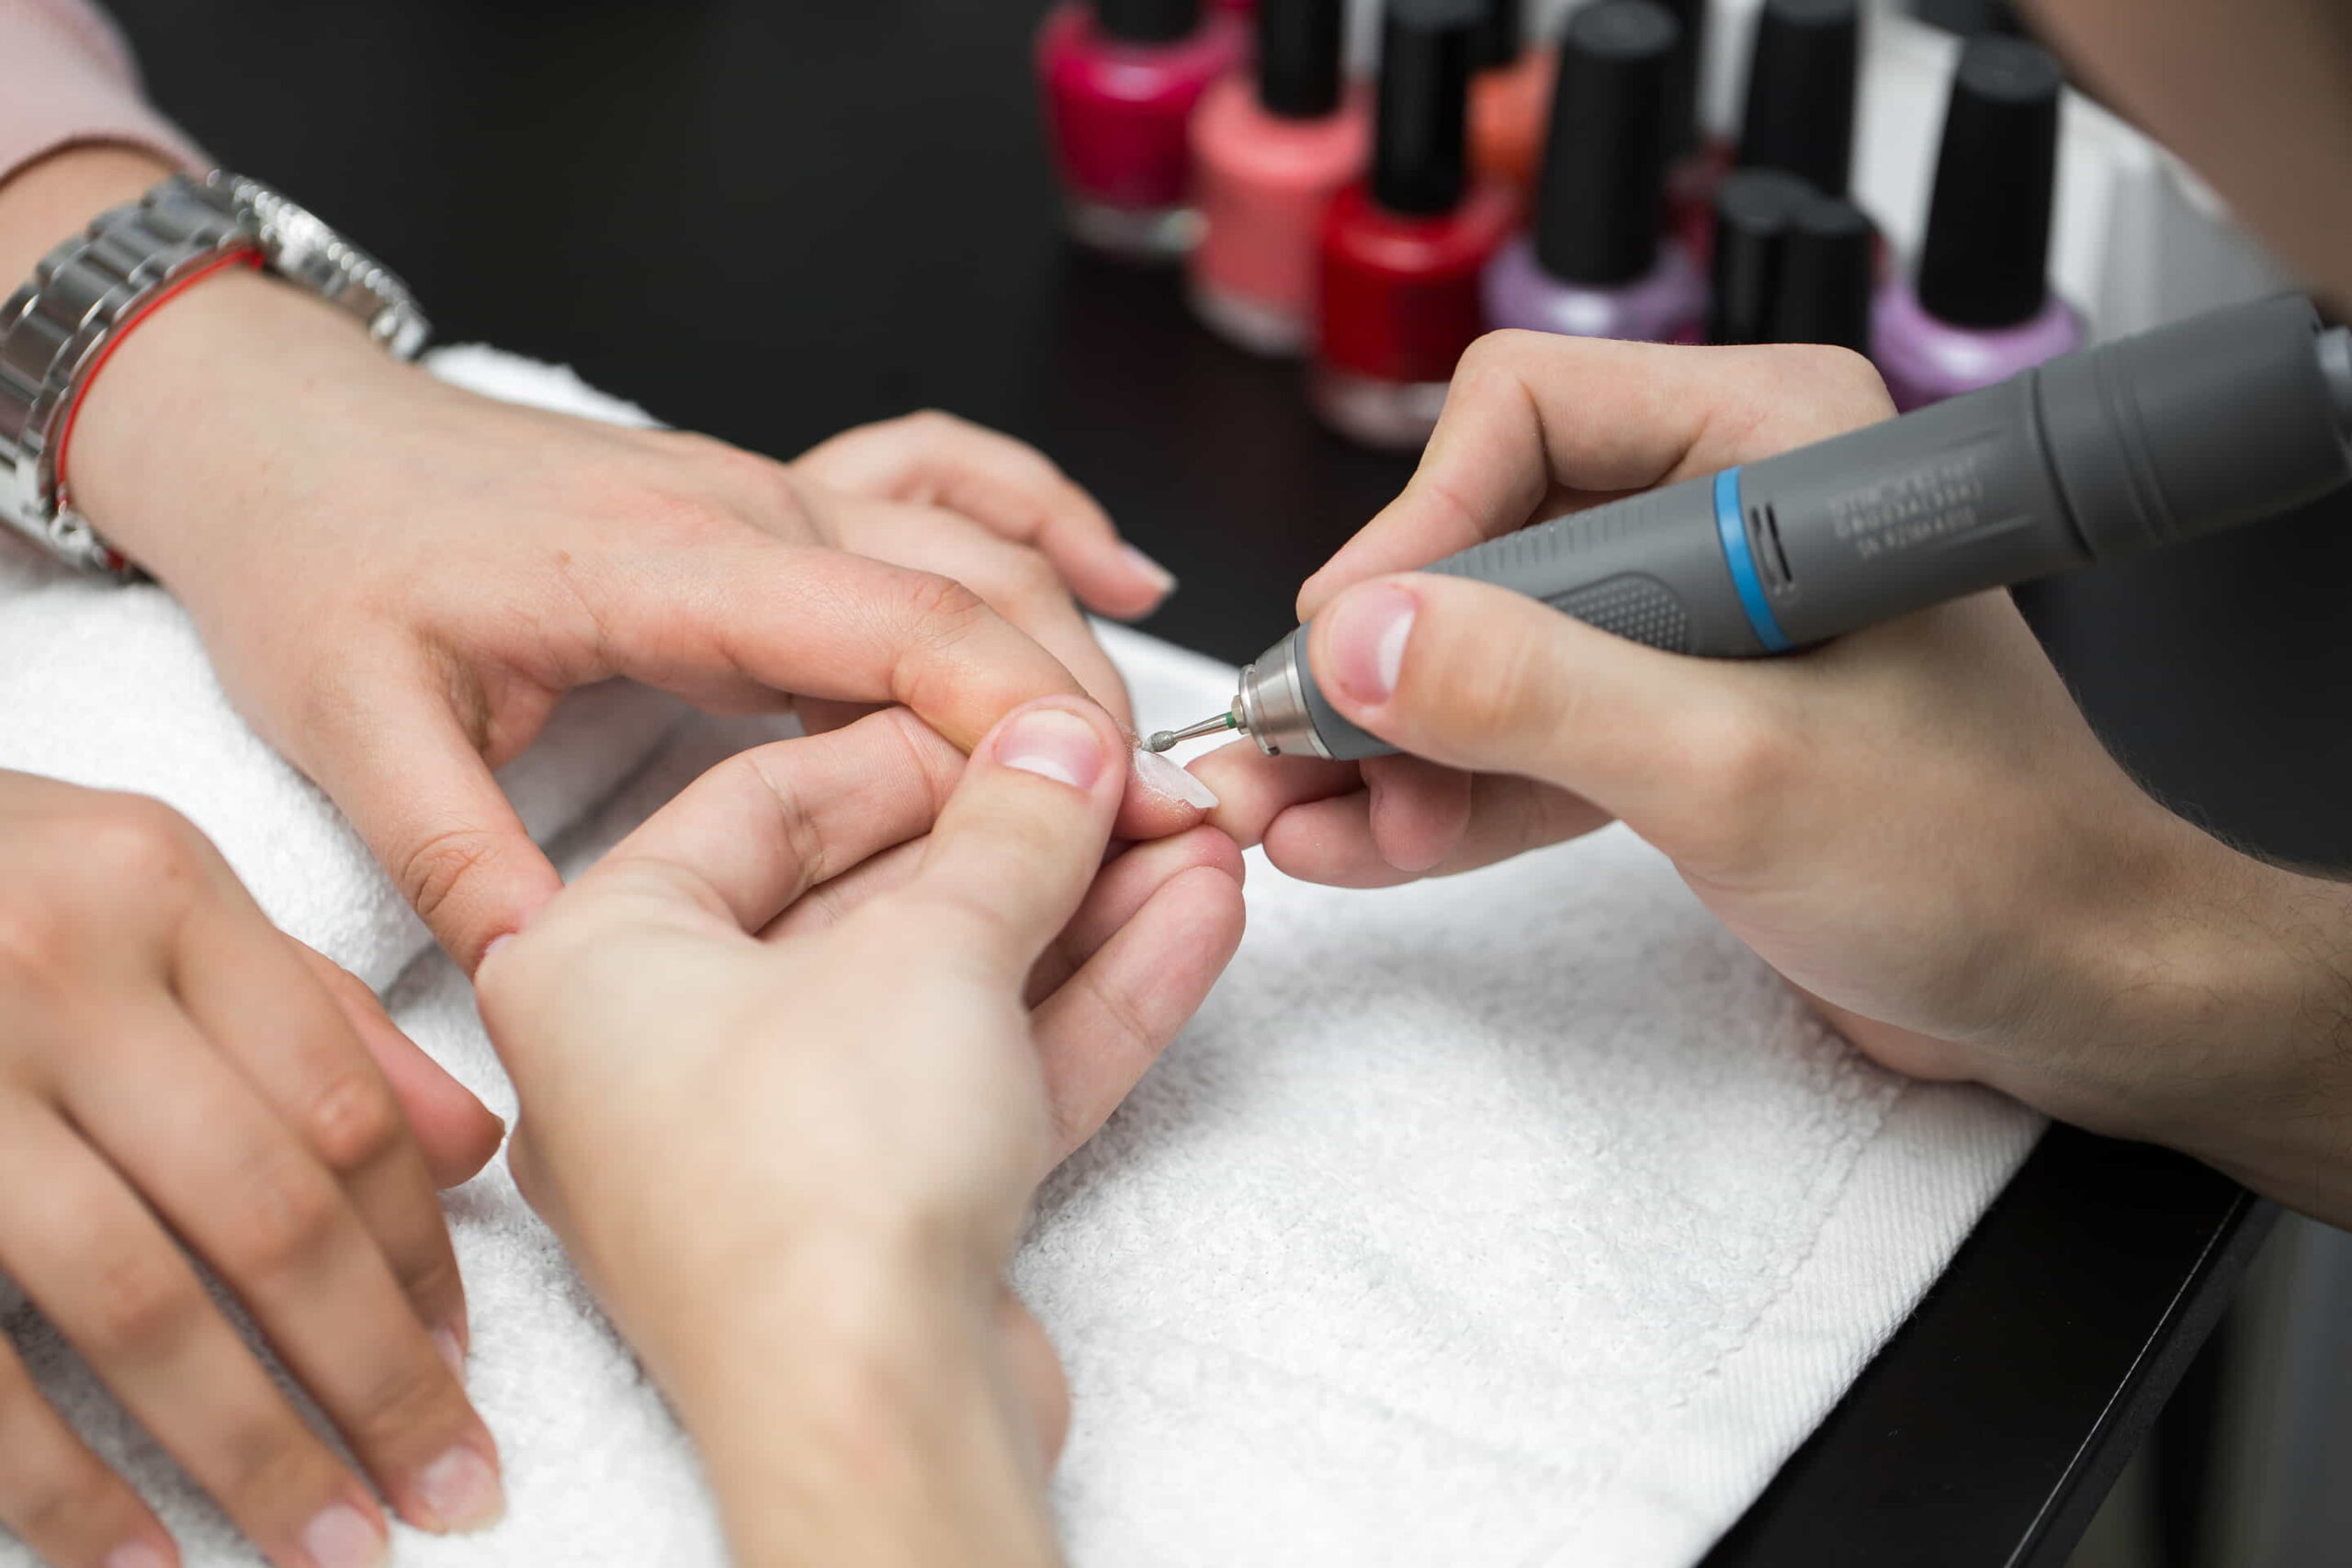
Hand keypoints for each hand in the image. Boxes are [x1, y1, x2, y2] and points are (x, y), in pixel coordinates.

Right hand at [0, 772, 505, 1567]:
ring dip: (248, 1449)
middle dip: (375, 1376)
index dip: (420, 1252)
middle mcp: (57, 971)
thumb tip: (478, 1145)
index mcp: (160, 889)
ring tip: (331, 1545)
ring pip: (137, 1305)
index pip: (341, 1102)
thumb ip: (307, 1007)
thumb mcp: (145, 889)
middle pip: (270, 1214)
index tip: (465, 1359)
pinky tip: (138, 1555)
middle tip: (451, 1487)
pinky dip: (59, 1483)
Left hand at [26, 150, 1201, 972]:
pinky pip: (943, 482)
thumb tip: (554, 982)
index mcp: (661, 569)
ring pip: (977, 539)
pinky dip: (1040, 518)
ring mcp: (767, 492)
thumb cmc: (323, 566)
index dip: (1014, 714)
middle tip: (1151, 825)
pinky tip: (1111, 570)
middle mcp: (742, 514)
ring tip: (1145, 757)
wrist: (293, 436)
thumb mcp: (356, 730)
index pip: (889, 627)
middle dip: (1078, 703)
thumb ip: (462, 853)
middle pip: (970, 585)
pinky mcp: (773, 498)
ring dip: (1075, 637)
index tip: (1099, 804)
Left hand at [476, 699, 1245, 1565]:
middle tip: (1137, 785)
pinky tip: (1187, 926)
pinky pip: (978, 1072)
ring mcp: (775, 1145)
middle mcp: (663, 1055)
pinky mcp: (872, 1216)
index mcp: (598, 962)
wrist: (866, 1422)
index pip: (769, 798)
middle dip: (1030, 839)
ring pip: (946, 990)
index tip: (1035, 721)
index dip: (925, 745)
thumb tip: (1059, 750)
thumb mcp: (929, 949)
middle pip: (873, 896)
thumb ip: (1010, 830)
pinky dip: (1080, 1002)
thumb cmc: (811, 1196)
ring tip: (1199, 846)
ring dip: (1082, 914)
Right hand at [1193, 330, 2351, 1221]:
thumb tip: (1359, 640)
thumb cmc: (1989, 858)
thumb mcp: (1734, 770)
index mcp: (1772, 442)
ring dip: (1390, 742)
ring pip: (1485, 651)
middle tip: (1295, 755)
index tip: (1345, 648)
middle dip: (1383, 665)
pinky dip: (1442, 793)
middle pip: (1482, 541)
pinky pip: (1521, 736)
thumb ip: (1536, 696)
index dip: (1415, 529)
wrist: (2075, 989)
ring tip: (1303, 822)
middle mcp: (1721, 509)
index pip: (1525, 415)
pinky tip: (1362, 844)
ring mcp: (1689, 626)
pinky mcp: (1670, 725)